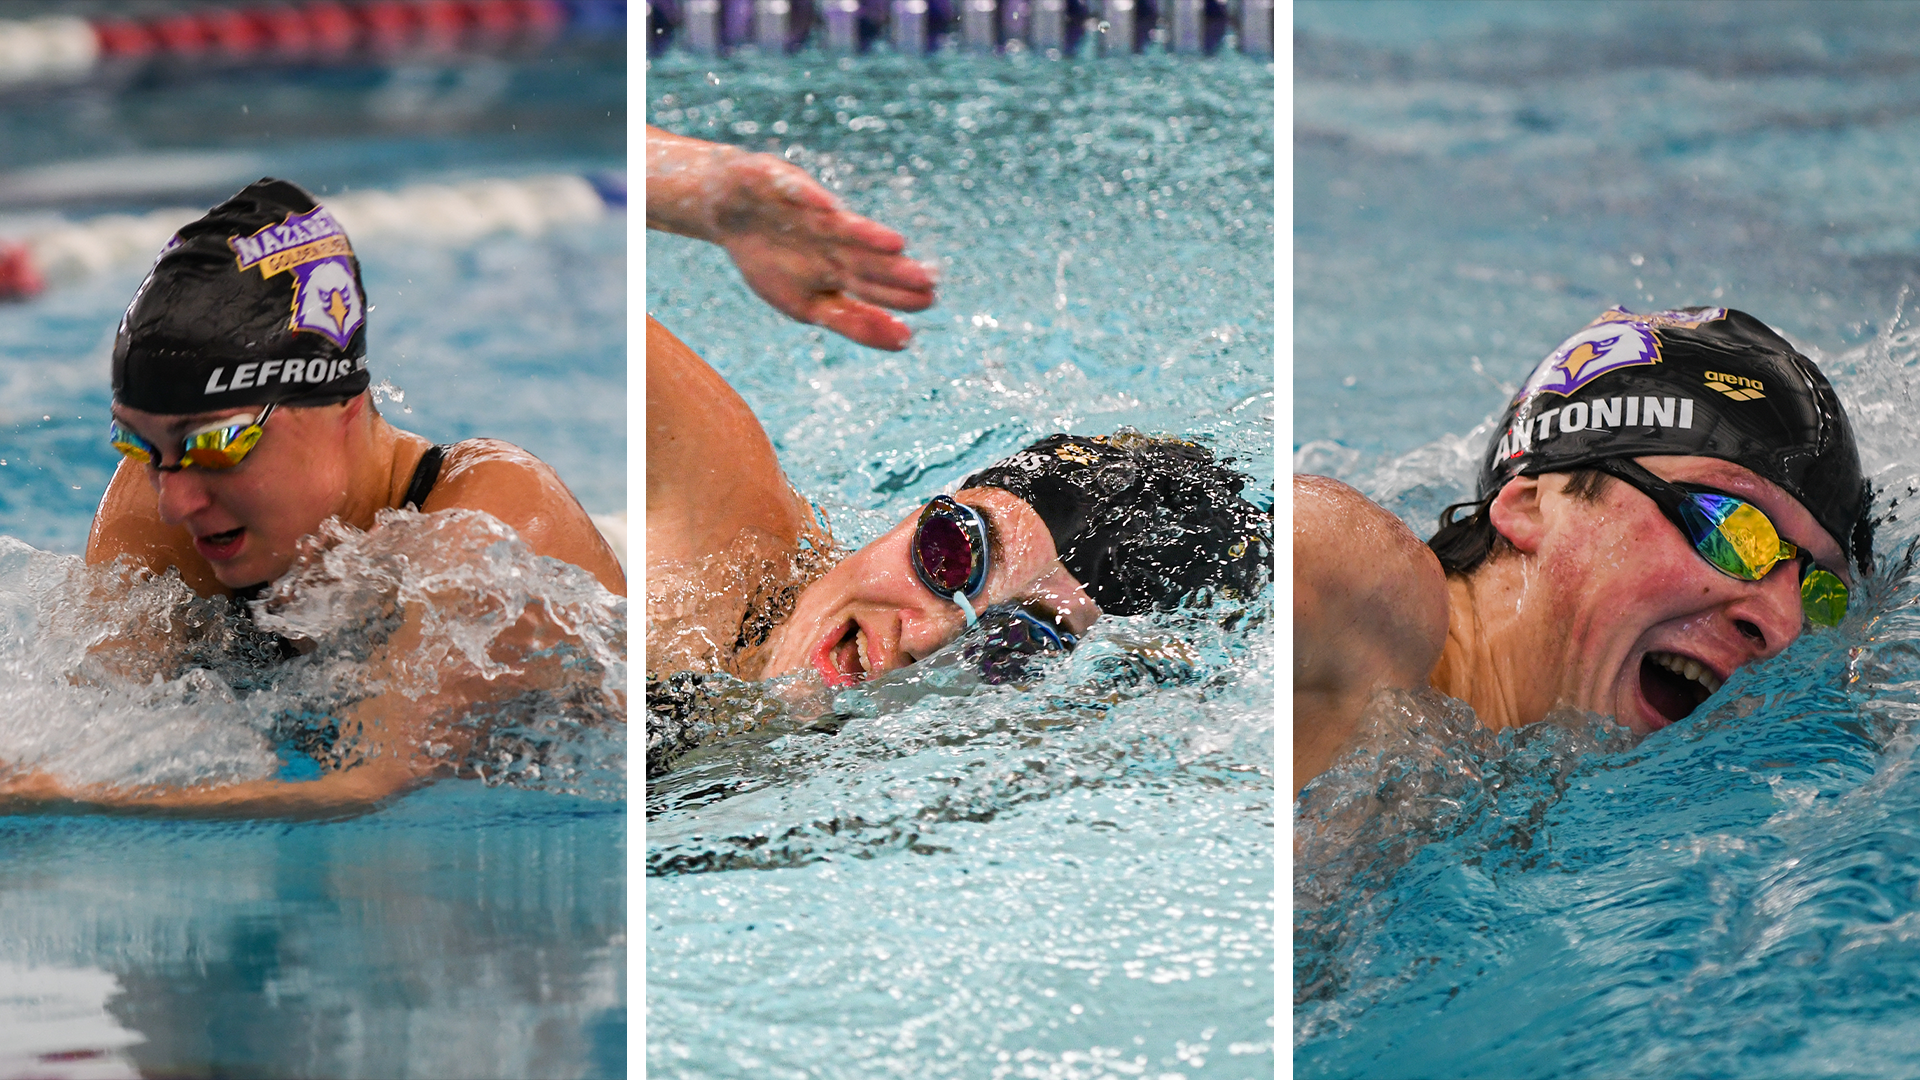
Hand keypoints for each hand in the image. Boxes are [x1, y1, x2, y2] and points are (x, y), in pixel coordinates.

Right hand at [648, 128, 936, 349]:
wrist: (725, 207)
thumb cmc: (773, 259)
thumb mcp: (806, 304)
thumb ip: (854, 322)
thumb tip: (906, 342)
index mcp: (836, 267)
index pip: (871, 285)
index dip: (897, 296)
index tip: (930, 303)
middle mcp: (827, 239)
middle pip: (862, 257)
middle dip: (893, 270)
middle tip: (930, 280)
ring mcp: (805, 211)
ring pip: (837, 225)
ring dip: (864, 235)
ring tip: (895, 245)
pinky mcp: (778, 181)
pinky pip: (792, 191)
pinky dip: (807, 198)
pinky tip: (825, 206)